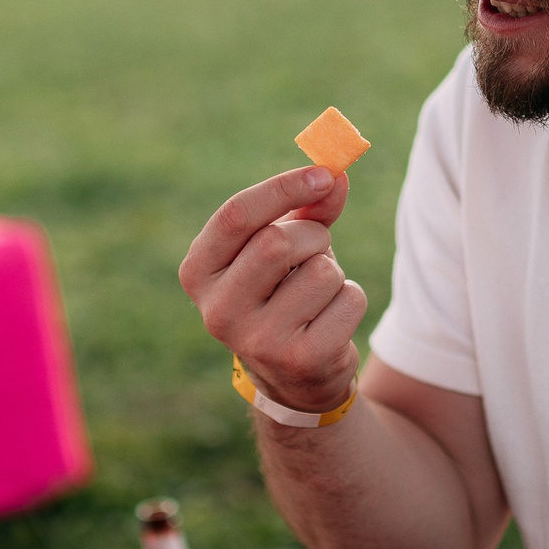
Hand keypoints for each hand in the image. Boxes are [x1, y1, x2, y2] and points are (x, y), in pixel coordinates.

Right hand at [179, 165, 366, 414]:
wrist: (293, 375)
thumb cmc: (284, 292)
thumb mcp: (286, 246)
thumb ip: (308, 208)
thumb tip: (336, 175)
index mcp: (198, 272)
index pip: (235, 216)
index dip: (283, 188)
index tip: (324, 173)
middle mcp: (217, 310)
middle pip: (278, 242)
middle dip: (312, 237)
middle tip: (316, 250)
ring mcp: (257, 340)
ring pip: (321, 272)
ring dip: (334, 272)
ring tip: (317, 294)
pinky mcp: (300, 359)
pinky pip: (348, 300)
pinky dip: (350, 300)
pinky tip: (329, 321)